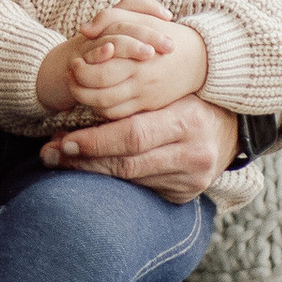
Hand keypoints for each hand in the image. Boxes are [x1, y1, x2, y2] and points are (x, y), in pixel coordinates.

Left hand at [39, 96, 237, 203]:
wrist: (230, 126)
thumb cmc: (186, 97)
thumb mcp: (166, 88)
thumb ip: (131, 94)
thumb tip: (79, 94)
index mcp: (188, 121)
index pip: (133, 135)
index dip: (95, 141)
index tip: (63, 140)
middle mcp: (194, 154)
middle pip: (128, 163)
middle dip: (84, 159)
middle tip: (51, 154)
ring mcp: (193, 179)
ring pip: (131, 179)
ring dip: (91, 170)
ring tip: (60, 159)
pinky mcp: (187, 194)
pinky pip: (142, 187)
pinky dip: (113, 179)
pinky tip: (89, 169)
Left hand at [67, 6, 206, 119]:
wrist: (200, 56)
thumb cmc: (162, 31)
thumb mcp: (138, 15)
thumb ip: (109, 16)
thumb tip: (85, 29)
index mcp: (136, 58)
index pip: (99, 73)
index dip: (80, 70)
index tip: (75, 61)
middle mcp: (140, 80)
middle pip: (100, 94)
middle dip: (78, 87)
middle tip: (71, 76)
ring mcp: (145, 96)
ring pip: (108, 108)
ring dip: (87, 100)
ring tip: (78, 87)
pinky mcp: (149, 106)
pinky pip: (120, 115)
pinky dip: (103, 109)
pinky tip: (97, 97)